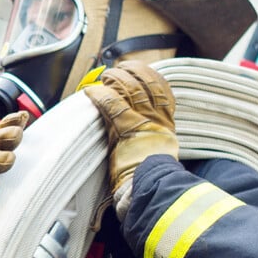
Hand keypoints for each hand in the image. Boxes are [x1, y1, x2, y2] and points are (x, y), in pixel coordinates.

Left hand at [83, 61, 177, 217]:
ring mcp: (143, 121)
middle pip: (146, 83)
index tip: (137, 70)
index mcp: (167, 124)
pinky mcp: (125, 128)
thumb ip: (150, 138)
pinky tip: (90, 91)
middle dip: (131, 72)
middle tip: (117, 70)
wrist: (152, 188)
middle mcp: (158, 118)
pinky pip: (112, 104)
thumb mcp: (158, 153)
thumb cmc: (150, 177)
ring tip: (105, 77)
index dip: (149, 75)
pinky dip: (100, 95)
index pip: (162, 89)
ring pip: (130, 89)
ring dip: (115, 80)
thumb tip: (138, 133)